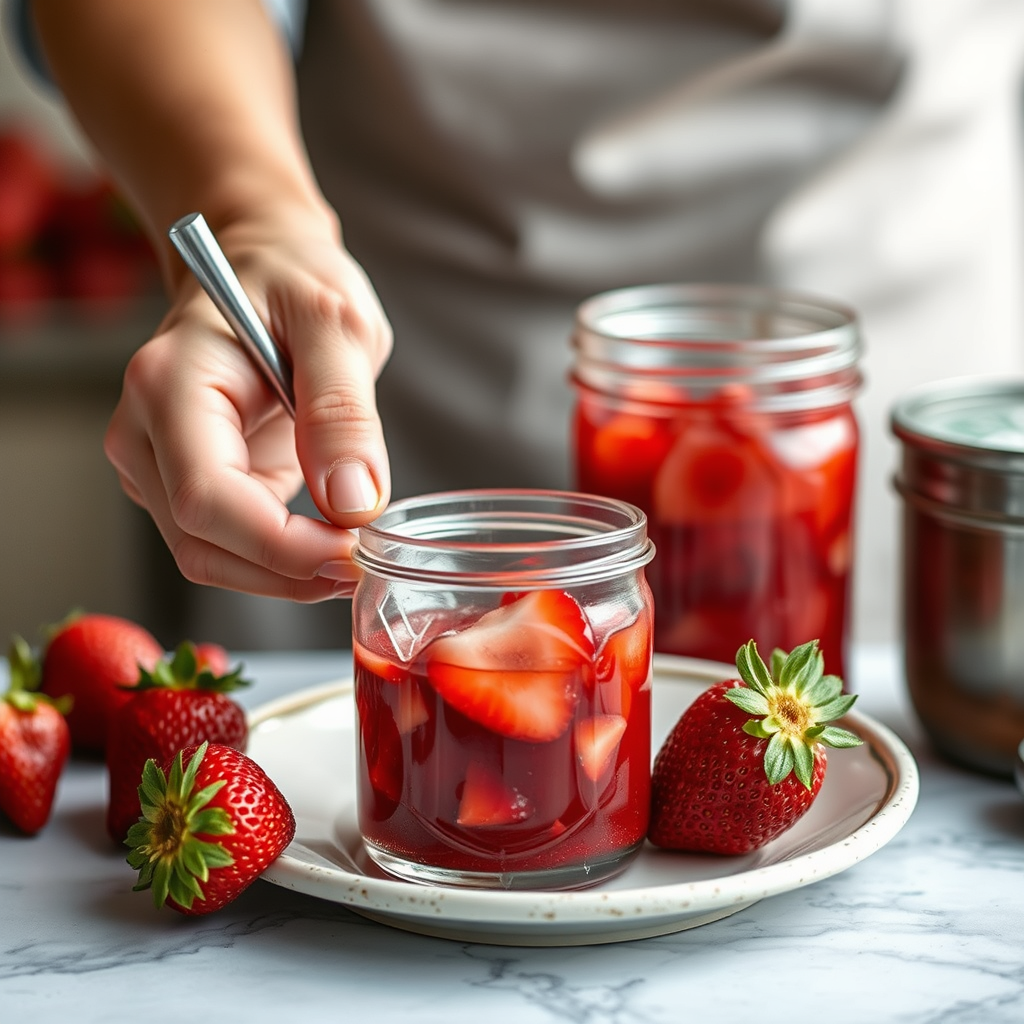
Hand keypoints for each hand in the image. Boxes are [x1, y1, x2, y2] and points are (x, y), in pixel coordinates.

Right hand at [104, 216, 391, 599]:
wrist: (262, 268)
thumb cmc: (292, 280)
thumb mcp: (337, 326)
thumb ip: (343, 412)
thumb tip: (352, 502)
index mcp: (169, 383)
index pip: (207, 499)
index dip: (281, 546)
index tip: (353, 550)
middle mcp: (143, 430)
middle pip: (201, 543)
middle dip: (287, 572)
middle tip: (364, 564)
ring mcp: (156, 463)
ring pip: (209, 557)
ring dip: (284, 574)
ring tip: (353, 549)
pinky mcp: (183, 481)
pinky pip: (225, 545)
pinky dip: (279, 557)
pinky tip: (326, 537)